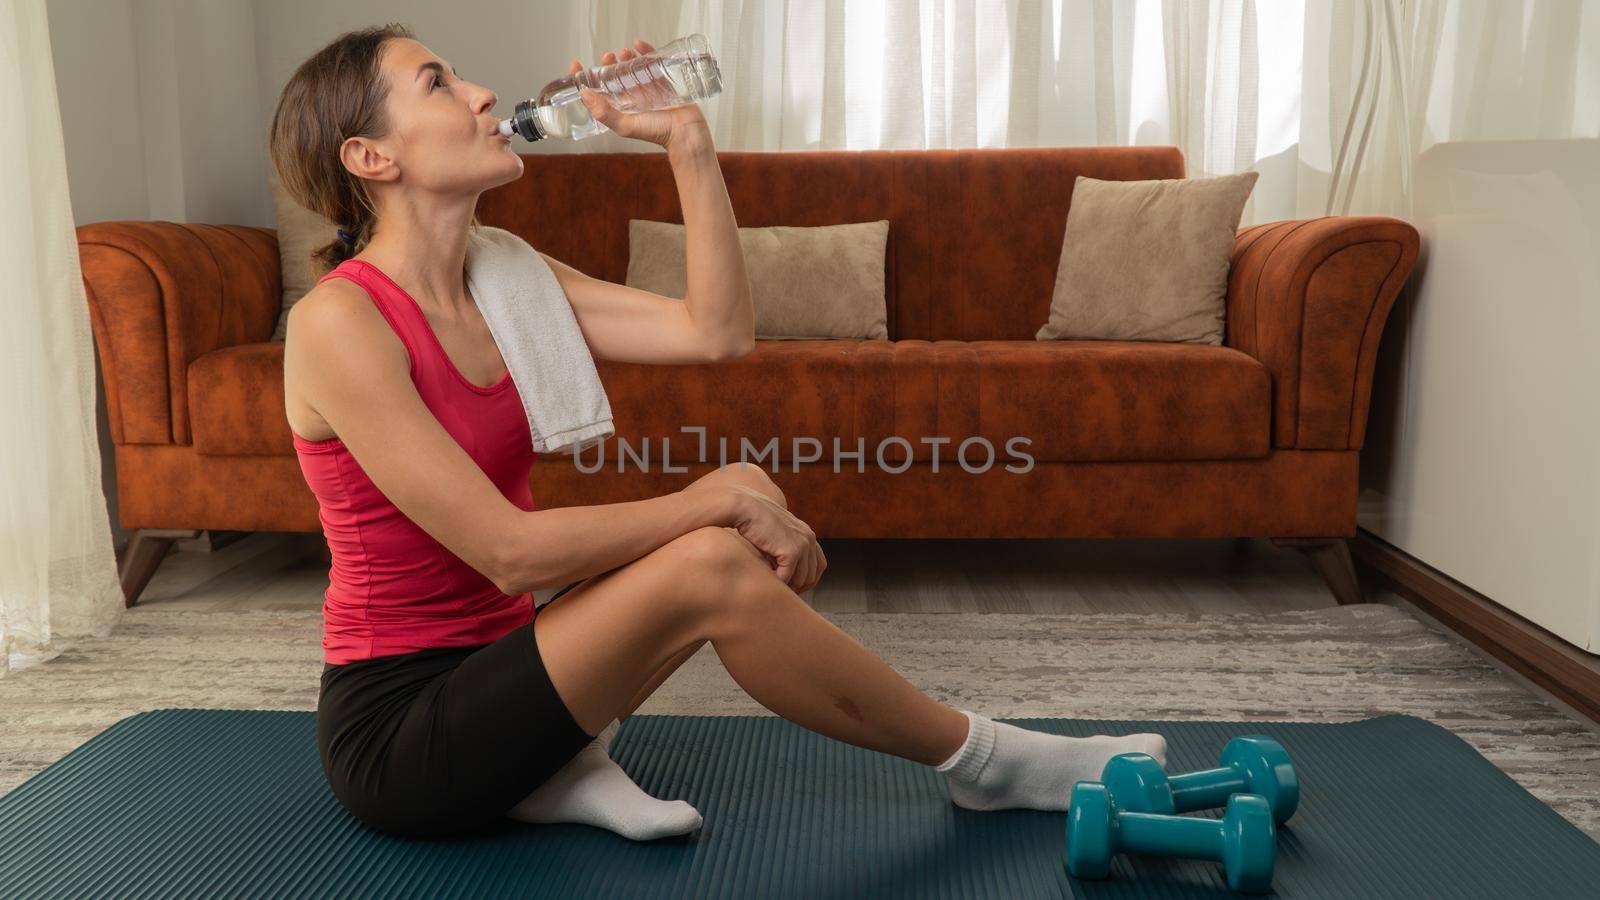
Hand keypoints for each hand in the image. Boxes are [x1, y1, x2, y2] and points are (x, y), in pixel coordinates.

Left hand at [571, 38, 710, 150]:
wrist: (686, 133)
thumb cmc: (657, 132)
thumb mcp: (626, 125)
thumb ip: (605, 113)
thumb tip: (584, 94)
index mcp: (621, 107)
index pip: (598, 90)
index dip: (585, 77)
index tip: (576, 65)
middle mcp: (632, 96)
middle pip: (615, 75)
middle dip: (608, 64)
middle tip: (607, 57)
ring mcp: (648, 87)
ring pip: (632, 67)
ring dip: (626, 57)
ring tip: (624, 53)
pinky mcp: (664, 80)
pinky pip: (653, 61)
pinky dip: (646, 50)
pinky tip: (639, 45)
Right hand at [722, 485, 826, 594]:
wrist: (745, 508)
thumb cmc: (754, 521)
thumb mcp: (777, 534)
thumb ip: (785, 548)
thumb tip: (786, 573)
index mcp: (807, 534)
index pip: (819, 565)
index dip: (808, 579)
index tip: (794, 587)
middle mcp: (808, 538)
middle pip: (812, 576)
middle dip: (797, 586)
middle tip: (781, 589)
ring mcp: (802, 544)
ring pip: (800, 580)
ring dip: (786, 585)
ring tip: (772, 582)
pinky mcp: (792, 551)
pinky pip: (786, 577)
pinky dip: (776, 582)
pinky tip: (766, 577)